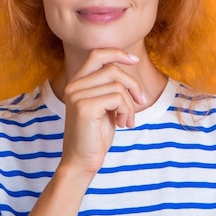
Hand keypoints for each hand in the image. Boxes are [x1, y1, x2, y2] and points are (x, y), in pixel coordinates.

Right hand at [59, 48, 145, 176]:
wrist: (81, 162)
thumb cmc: (95, 136)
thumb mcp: (105, 106)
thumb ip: (111, 87)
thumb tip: (129, 66)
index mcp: (77, 83)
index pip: (97, 54)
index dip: (117, 53)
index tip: (135, 60)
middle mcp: (74, 85)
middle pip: (113, 69)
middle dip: (133, 84)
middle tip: (141, 101)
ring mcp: (77, 95)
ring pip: (118, 85)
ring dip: (130, 104)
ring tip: (127, 120)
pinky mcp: (85, 107)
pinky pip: (117, 98)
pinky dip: (127, 111)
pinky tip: (122, 124)